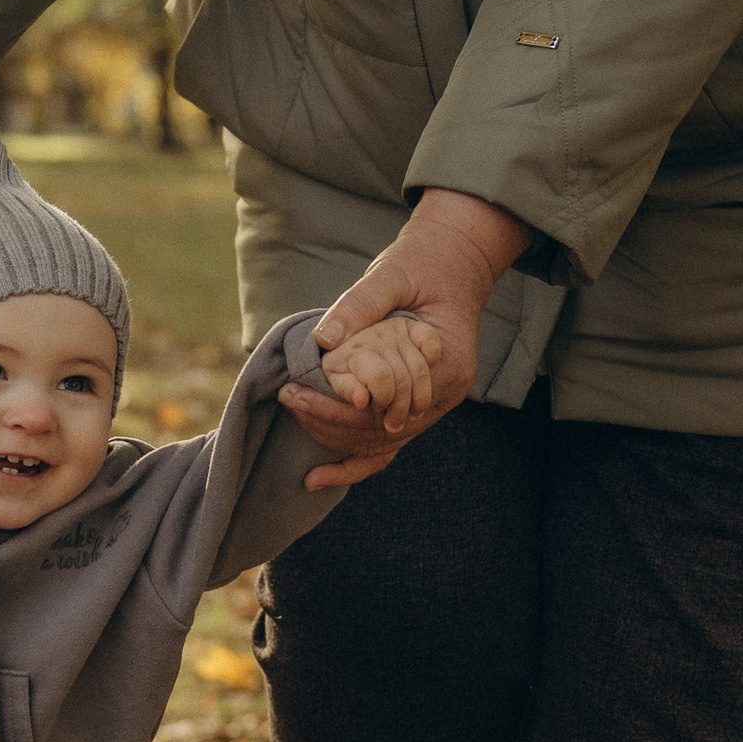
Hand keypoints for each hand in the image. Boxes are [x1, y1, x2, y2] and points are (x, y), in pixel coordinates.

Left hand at [282, 188, 531, 488]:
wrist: (454, 264)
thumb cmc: (423, 265)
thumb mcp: (393, 273)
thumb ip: (362, 303)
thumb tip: (324, 339)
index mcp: (447, 361)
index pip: (389, 400)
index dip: (340, 404)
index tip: (296, 390)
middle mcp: (447, 393)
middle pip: (384, 429)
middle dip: (331, 421)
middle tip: (288, 399)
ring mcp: (436, 404)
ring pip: (382, 443)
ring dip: (336, 440)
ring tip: (296, 419)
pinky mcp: (421, 406)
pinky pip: (388, 445)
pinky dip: (354, 463)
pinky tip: (317, 478)